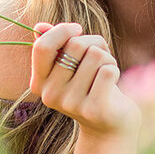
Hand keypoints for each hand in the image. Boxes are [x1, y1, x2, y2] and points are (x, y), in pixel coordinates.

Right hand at [29, 22, 140, 137]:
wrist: (108, 126)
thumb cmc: (90, 87)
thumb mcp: (70, 66)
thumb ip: (55, 46)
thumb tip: (39, 27)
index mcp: (39, 83)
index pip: (42, 46)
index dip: (62, 30)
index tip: (78, 30)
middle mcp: (50, 95)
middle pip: (75, 45)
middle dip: (93, 43)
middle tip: (99, 58)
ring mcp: (71, 104)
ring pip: (96, 55)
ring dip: (107, 58)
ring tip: (105, 73)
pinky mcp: (93, 109)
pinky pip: (108, 71)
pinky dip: (115, 70)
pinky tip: (112, 84)